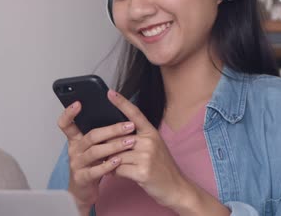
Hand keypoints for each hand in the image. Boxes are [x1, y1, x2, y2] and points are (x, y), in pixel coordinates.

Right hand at [57, 101, 136, 214]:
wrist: (84, 191)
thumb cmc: (92, 165)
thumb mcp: (92, 148)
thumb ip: (100, 135)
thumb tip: (117, 115)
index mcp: (75, 140)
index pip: (66, 124)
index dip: (69, 113)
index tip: (78, 103)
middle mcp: (74, 150)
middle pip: (90, 136)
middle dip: (111, 130)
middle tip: (128, 126)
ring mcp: (77, 164)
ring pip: (95, 152)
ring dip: (114, 146)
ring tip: (130, 142)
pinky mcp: (82, 178)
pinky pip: (95, 170)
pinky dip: (108, 165)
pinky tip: (119, 161)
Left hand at [106, 90, 187, 209]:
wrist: (176, 187)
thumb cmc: (161, 167)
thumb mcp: (152, 147)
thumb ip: (136, 139)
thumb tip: (113, 134)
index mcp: (151, 132)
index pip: (134, 114)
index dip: (121, 102)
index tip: (110, 92)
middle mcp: (149, 141)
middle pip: (117, 139)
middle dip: (107, 148)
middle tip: (104, 154)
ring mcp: (147, 156)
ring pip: (115, 155)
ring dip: (110, 162)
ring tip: (114, 166)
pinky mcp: (142, 171)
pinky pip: (118, 169)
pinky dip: (115, 173)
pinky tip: (118, 174)